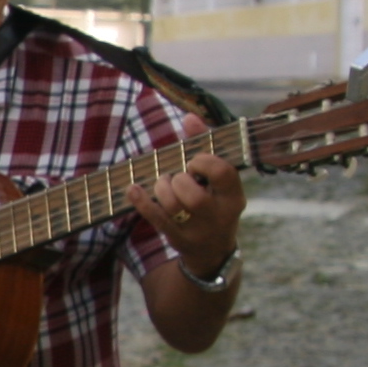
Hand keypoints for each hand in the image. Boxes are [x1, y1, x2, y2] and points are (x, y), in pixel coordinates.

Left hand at [124, 115, 244, 275]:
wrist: (213, 250)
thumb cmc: (214, 201)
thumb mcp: (218, 179)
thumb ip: (205, 145)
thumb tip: (189, 116)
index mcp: (234, 196)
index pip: (224, 173)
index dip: (204, 161)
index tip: (194, 161)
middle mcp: (219, 215)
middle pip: (195, 196)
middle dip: (180, 180)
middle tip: (178, 177)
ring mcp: (198, 230)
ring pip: (175, 207)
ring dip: (162, 189)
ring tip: (164, 183)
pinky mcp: (177, 238)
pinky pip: (156, 219)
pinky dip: (141, 202)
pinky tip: (133, 189)